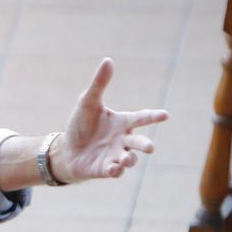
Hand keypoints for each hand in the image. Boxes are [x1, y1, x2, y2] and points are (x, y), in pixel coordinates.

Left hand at [55, 59, 166, 182]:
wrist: (66, 149)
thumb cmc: (80, 125)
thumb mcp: (88, 102)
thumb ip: (100, 84)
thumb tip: (108, 60)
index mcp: (122, 122)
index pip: (141, 118)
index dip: (153, 117)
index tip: (165, 115)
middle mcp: (123, 140)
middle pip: (139, 143)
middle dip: (145, 145)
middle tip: (150, 147)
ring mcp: (116, 156)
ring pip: (130, 159)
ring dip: (130, 160)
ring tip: (127, 159)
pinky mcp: (106, 169)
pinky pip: (115, 172)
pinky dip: (116, 170)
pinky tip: (114, 168)